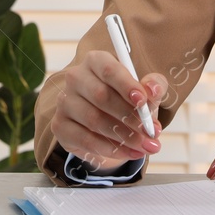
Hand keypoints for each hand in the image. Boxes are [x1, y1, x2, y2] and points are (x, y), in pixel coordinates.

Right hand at [50, 50, 171, 171]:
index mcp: (96, 61)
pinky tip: (129, 153)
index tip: (143, 101)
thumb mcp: (145, 91)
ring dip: (124, 136)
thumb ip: (153, 86)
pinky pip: (85, 139)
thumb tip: (152, 89)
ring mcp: (65, 102)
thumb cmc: (126, 100)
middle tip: (151, 132)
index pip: (109, 70)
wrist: (106, 125)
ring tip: (145, 146)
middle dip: (130, 117)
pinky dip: (111, 149)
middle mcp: (76, 78)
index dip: (126, 85)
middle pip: (101, 96)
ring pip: (94, 120)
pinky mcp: (60, 126)